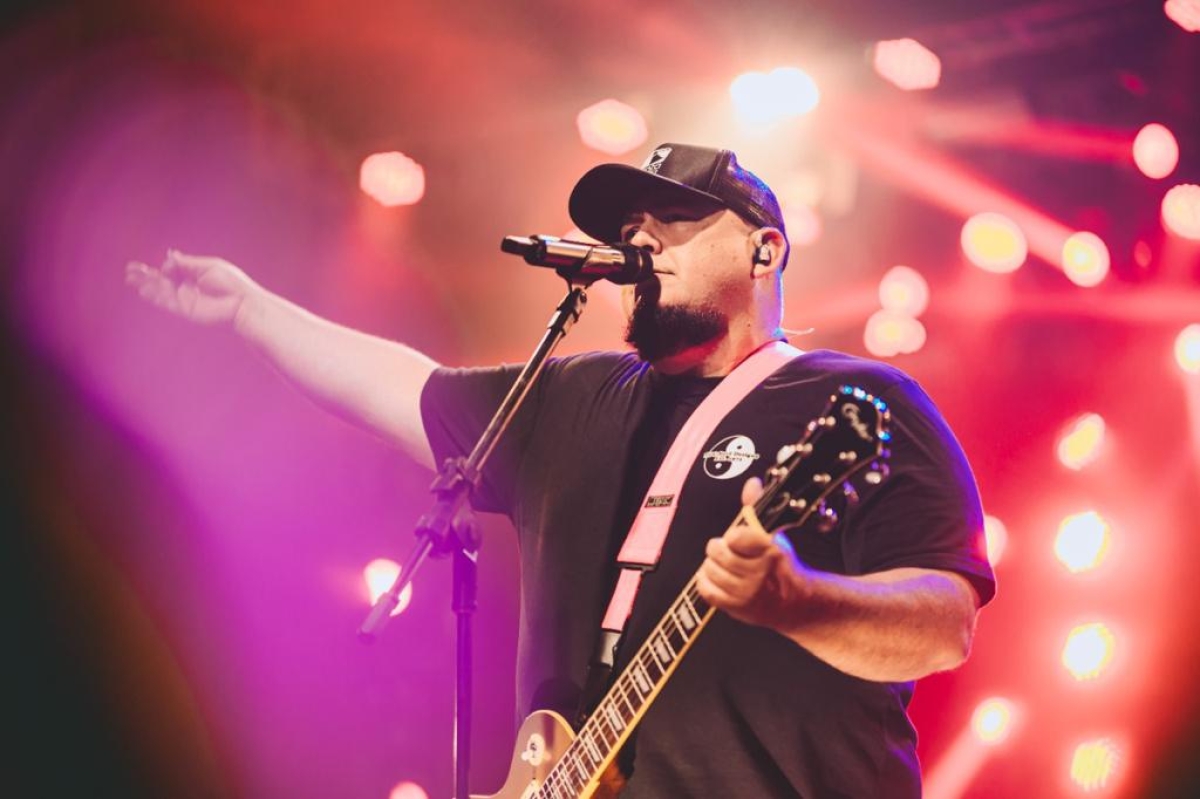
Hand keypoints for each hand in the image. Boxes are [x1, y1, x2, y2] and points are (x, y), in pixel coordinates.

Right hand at [125, 250, 259, 327]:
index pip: (173, 269)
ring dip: (145, 284)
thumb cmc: (231, 283)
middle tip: (130, 269)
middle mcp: (188, 288)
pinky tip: (142, 289)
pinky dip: (154, 295)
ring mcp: (186, 300)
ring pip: (161, 291)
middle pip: (162, 281)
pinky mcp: (186, 310)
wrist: (242, 303)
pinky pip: (166, 302)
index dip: (166, 265)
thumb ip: (187, 263)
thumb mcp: (208, 266)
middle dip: (146, 275)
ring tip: (129, 277)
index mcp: (195, 275)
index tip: (168, 263)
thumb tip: (170, 255)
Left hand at [696, 477, 814, 631]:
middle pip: (718, 552)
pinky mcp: (737, 608)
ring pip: (710, 570)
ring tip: (722, 564)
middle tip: (726, 550)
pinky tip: (715, 577)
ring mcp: (747, 592)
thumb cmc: (780, 565)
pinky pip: (707, 590)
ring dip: (712, 565)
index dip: (732, 536)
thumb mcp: (772, 534)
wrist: (794, 602)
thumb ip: (756, 509)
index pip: (735, 536)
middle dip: (718, 548)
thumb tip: (752, 484)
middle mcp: (759, 572)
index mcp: (769, 550)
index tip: (737, 539)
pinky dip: (705, 581)